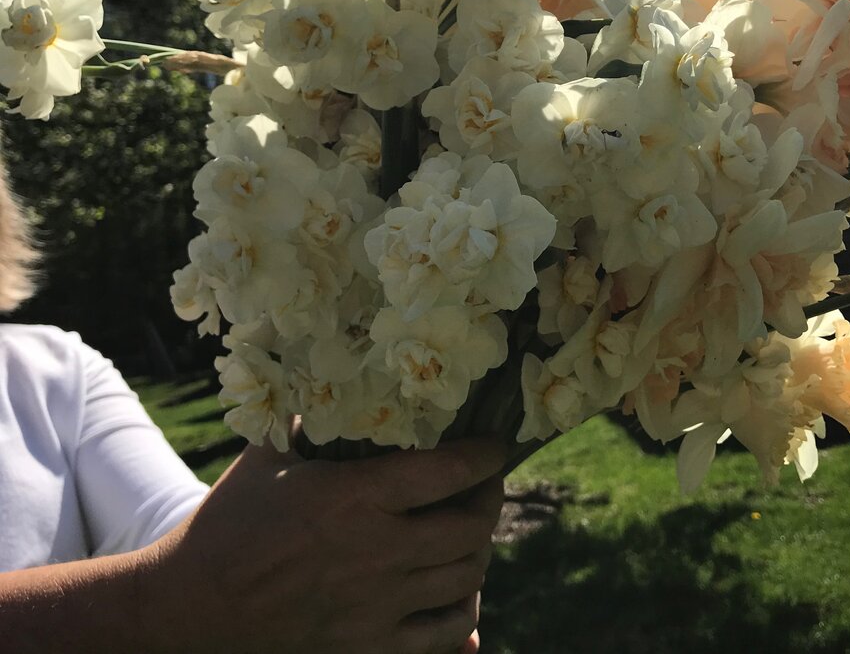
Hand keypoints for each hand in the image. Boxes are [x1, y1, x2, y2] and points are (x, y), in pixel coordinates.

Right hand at [144, 436, 505, 653]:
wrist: (194, 607)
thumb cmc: (232, 521)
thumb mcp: (271, 454)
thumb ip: (315, 417)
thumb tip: (345, 379)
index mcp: (357, 497)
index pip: (448, 471)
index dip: (485, 455)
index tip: (497, 445)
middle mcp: (379, 552)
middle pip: (470, 528)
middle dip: (490, 500)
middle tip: (486, 486)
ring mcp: (378, 606)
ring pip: (465, 580)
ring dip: (477, 552)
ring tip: (470, 533)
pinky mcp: (368, 647)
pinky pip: (442, 635)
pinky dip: (461, 613)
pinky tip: (457, 594)